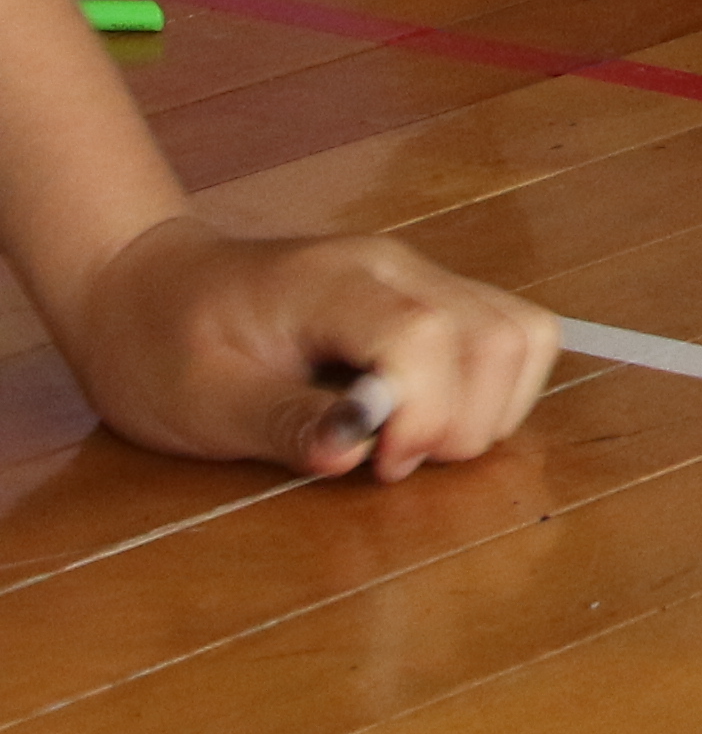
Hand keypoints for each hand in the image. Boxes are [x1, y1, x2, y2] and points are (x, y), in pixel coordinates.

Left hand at [59, 213, 559, 474]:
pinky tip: (428, 417)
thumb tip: (356, 452)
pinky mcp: (433, 296)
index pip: (427, 334)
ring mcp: (422, 275)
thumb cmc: (160, 347)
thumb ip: (284, 423)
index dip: (425, 414)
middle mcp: (397, 266)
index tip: (380, 466)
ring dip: (489, 409)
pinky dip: (493, 391)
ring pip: (522, 334)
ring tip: (412, 442)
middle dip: (465, 422)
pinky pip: (508, 335)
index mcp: (331, 282)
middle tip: (391, 462)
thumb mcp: (199, 402)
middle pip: (499, 335)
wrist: (146, 289)